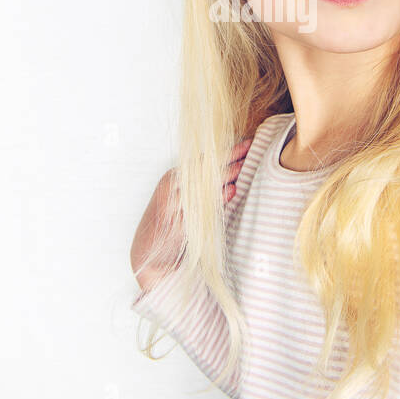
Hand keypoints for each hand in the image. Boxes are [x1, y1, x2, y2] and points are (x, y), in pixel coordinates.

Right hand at [131, 136, 252, 288]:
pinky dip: (218, 199)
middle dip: (229, 159)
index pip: (204, 161)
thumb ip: (201, 190)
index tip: (247, 143)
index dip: (227, 152)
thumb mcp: (180, 202)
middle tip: (251, 149)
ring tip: (244, 166)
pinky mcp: (178, 224)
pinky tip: (231, 192)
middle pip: (205, 170)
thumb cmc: (167, 226)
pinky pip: (202, 208)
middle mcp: (172, 189)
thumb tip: (232, 180)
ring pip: (204, 185)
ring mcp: (174, 206)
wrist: (148, 255)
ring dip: (226, 175)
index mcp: (172, 179)